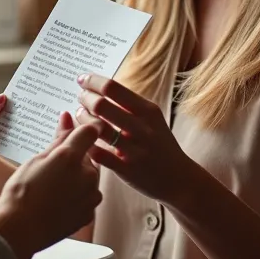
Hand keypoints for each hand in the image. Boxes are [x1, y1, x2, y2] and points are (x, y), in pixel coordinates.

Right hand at [0, 112, 103, 258]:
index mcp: (71, 157)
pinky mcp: (89, 214)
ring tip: (52, 188)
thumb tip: (67, 119)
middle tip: (51, 168)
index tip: (77, 130)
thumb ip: (59, 139)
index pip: (91, 131)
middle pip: (88, 157)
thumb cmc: (21, 194)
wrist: (19, 229)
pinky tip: (57, 201)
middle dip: (74, 159)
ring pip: (88, 178)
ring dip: (76, 178)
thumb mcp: (36, 159)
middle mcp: (87, 175)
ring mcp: (90, 196)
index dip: (83, 128)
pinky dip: (76, 197)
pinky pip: (87, 198)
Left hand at [76, 73, 194, 204]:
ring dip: (82, 119)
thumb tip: (101, 87)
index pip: (113, 88)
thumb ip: (130, 104)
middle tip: (80, 99)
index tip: (82, 80)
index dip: (92, 81)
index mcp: (148, 111)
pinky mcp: (126, 169)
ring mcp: (134, 149)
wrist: (179, 179)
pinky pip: (98, 153)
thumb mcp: (152, 119)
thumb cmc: (160, 145)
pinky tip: (84, 140)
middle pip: (101, 105)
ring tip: (80, 116)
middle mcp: (142, 128)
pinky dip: (87, 145)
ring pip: (97, 128)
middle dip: (85, 98)